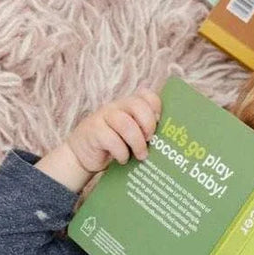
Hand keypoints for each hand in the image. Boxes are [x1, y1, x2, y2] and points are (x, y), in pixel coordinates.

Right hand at [35, 87, 162, 191]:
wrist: (82, 156)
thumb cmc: (113, 148)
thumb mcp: (131, 138)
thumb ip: (144, 133)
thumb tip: (171, 144)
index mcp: (128, 106)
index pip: (145, 95)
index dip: (156, 106)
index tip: (160, 123)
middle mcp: (116, 108)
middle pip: (137, 105)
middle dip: (148, 124)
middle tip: (151, 140)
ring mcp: (103, 117)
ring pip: (125, 123)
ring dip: (137, 142)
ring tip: (141, 156)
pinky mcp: (93, 131)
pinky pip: (111, 139)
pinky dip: (121, 152)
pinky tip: (123, 159)